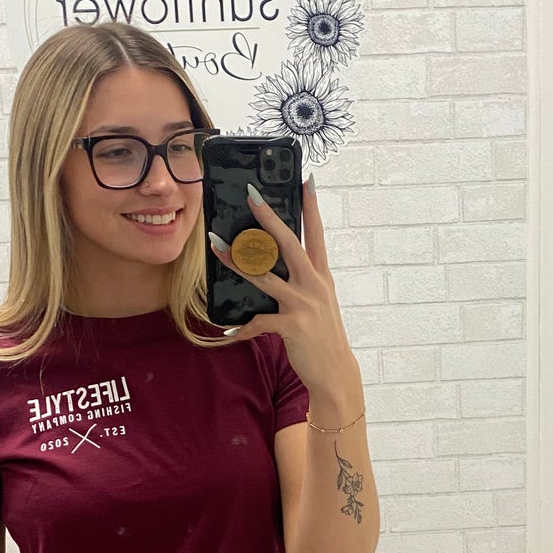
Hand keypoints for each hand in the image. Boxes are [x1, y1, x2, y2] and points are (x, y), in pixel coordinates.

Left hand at [210, 176, 360, 404]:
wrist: (336, 373)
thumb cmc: (322, 336)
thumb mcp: (319, 302)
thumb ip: (302, 281)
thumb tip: (273, 264)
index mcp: (321, 276)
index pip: (316, 233)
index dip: (312, 206)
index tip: (306, 179)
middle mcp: (314, 284)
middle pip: (289, 243)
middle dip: (268, 217)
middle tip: (252, 195)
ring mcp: (304, 304)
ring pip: (264, 275)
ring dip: (236, 260)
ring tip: (216, 246)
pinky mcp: (293, 325)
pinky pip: (259, 321)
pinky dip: (241, 327)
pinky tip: (227, 331)